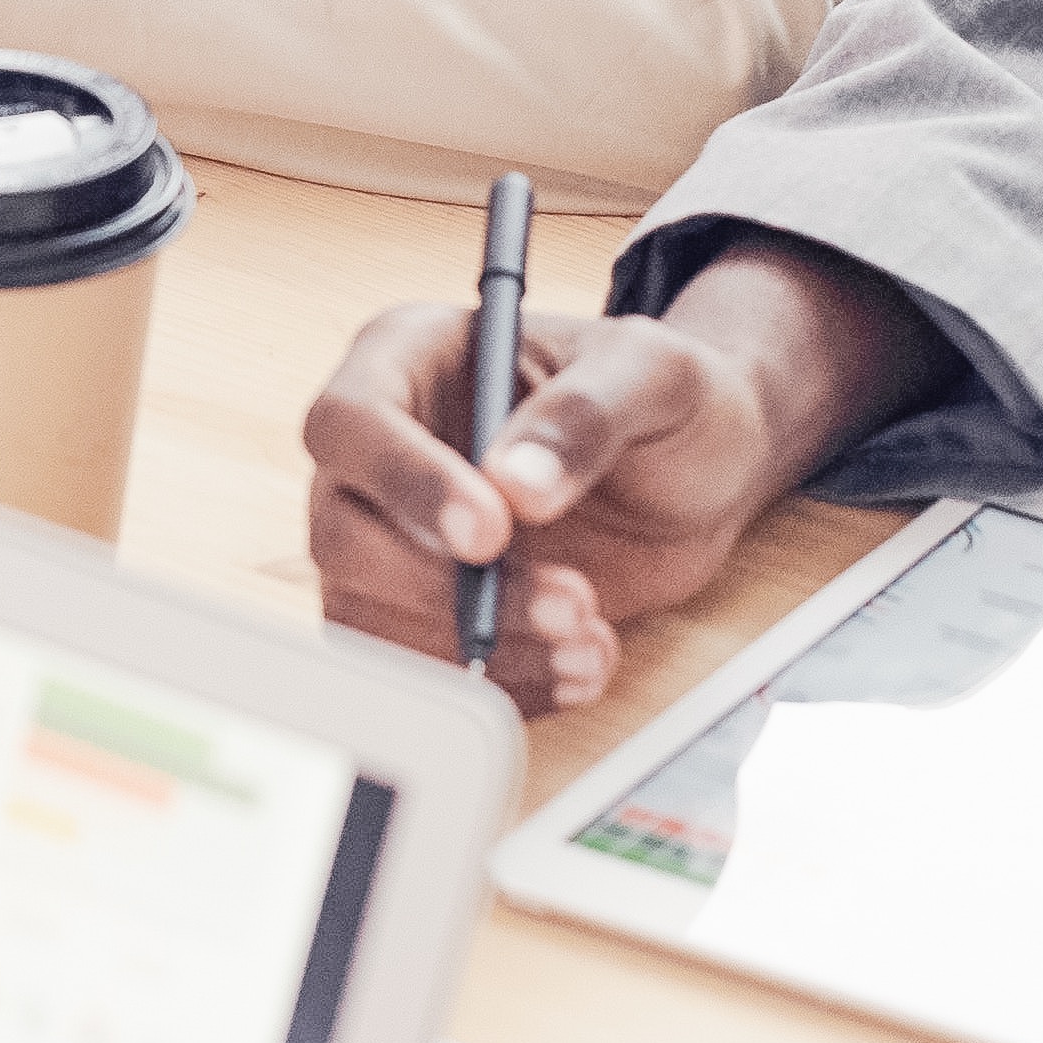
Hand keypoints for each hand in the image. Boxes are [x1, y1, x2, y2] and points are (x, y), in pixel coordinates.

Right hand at [302, 235, 950, 711]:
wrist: (699, 476)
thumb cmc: (665, 399)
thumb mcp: (653, 374)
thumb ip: (585, 415)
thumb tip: (515, 484)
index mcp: (408, 356)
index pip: (350, 422)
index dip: (405, 484)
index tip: (491, 534)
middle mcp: (382, 451)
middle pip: (342, 536)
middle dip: (448, 590)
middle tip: (570, 602)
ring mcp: (392, 538)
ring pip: (372, 616)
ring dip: (478, 648)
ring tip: (590, 637)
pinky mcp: (421, 613)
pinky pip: (418, 671)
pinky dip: (499, 685)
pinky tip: (578, 665)